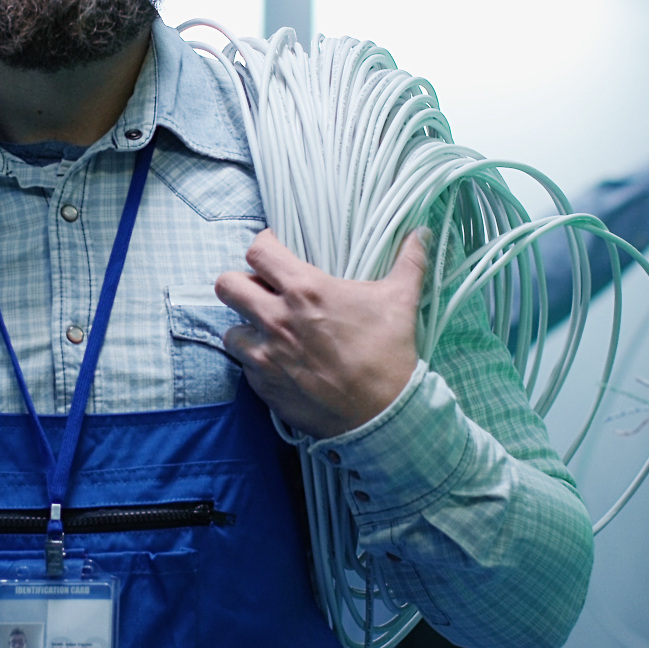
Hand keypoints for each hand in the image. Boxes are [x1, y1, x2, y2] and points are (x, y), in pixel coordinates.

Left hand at [216, 229, 425, 438]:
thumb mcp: (400, 300)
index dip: (263, 246)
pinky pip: (245, 366)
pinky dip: (257, 362)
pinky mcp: (264, 386)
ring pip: (230, 329)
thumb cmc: (389, 354)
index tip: (273, 251)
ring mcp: (267, 355)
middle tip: (260, 290)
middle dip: (240, 284)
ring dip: (246, 328)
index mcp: (305, 290)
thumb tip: (421, 233)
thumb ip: (409, 261)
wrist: (383, 414)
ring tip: (267, 332)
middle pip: (227, 285)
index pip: (258, 251)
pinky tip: (279, 363)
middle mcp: (277, 319)